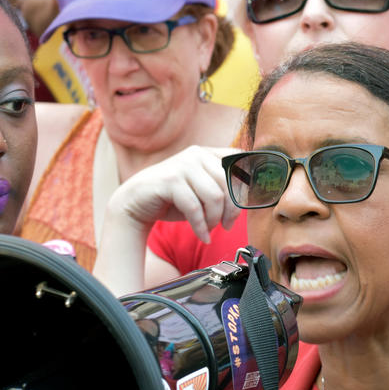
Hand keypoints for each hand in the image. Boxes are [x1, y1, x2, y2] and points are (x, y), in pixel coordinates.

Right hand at [109, 146, 240, 243]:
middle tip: (227, 225)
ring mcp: (182, 165)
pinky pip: (195, 208)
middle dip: (232, 211)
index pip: (238, 161)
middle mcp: (196, 154)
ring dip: (215, 220)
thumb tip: (252, 196)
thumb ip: (223, 187)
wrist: (136, 202)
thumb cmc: (174, 198)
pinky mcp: (170, 181)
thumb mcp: (202, 190)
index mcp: (207, 153)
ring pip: (215, 197)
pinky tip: (203, 236)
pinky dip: (201, 227)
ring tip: (209, 229)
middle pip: (229, 184)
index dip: (248, 182)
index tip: (248, 204)